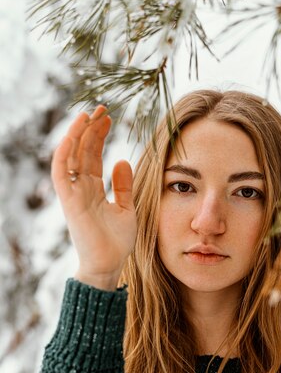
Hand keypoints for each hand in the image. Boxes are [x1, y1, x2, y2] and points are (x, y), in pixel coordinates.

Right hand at [51, 105, 136, 288]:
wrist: (110, 264)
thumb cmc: (117, 242)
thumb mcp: (127, 208)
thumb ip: (123, 186)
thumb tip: (121, 160)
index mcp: (93, 190)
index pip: (92, 156)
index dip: (99, 136)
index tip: (109, 117)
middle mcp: (81, 189)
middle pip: (82, 151)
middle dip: (90, 129)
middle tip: (102, 108)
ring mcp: (74, 194)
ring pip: (70, 157)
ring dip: (77, 134)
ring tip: (89, 114)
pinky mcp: (69, 202)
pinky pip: (61, 173)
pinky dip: (65, 152)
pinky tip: (74, 134)